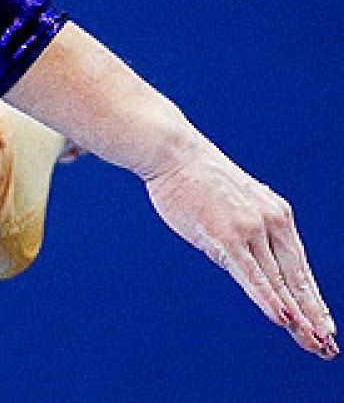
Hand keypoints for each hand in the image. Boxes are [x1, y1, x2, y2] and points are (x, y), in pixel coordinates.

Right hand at [145, 141, 335, 358]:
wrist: (172, 152)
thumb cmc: (195, 177)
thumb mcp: (232, 205)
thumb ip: (243, 236)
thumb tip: (245, 264)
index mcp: (277, 214)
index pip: (299, 267)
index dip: (312, 299)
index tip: (323, 325)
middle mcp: (271, 222)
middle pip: (296, 279)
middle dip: (312, 314)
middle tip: (326, 346)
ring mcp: (251, 229)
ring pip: (277, 281)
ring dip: (296, 315)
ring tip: (311, 341)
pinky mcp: (227, 236)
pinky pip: (252, 275)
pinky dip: (268, 298)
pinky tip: (283, 318)